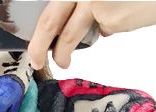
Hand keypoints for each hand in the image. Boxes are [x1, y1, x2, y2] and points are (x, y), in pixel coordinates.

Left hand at [26, 1, 155, 68]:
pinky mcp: (107, 15)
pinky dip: (104, 30)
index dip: (38, 27)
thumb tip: (59, 26)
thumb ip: (82, 1)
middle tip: (36, 61)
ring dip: (63, 53)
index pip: (50, 6)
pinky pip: (98, 30)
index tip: (33, 42)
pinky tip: (122, 16)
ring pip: (69, 33)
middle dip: (39, 46)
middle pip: (50, 19)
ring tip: (63, 62)